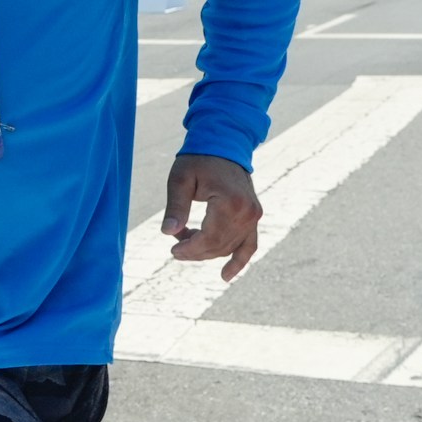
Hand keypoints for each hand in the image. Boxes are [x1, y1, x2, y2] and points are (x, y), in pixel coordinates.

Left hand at [161, 153, 261, 281]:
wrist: (223, 145)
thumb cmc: (198, 160)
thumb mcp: (180, 179)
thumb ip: (175, 206)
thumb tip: (168, 232)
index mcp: (230, 202)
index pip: (208, 239)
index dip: (189, 249)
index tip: (172, 249)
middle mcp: (247, 212)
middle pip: (218, 246)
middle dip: (194, 249)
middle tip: (176, 241)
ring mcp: (253, 216)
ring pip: (228, 248)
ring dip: (206, 250)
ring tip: (187, 239)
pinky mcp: (254, 217)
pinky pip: (249, 245)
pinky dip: (239, 261)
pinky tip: (225, 276)